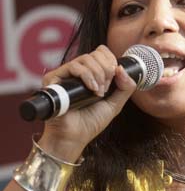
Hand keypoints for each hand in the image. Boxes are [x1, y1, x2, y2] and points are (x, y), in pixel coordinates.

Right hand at [38, 45, 136, 161]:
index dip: (111, 61)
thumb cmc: (91, 123)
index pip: (101, 53)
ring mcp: (65, 74)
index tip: (114, 79)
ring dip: (98, 74)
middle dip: (106, 70)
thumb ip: (125, 88)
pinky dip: (87, 76)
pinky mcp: (54, 78)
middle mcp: (77, 72)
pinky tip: (92, 90)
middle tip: (106, 89)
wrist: (74, 137)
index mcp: (91, 74)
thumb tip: (122, 68)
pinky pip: (73, 66)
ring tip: (99, 92)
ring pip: (85, 58)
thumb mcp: (115, 104)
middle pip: (95, 54)